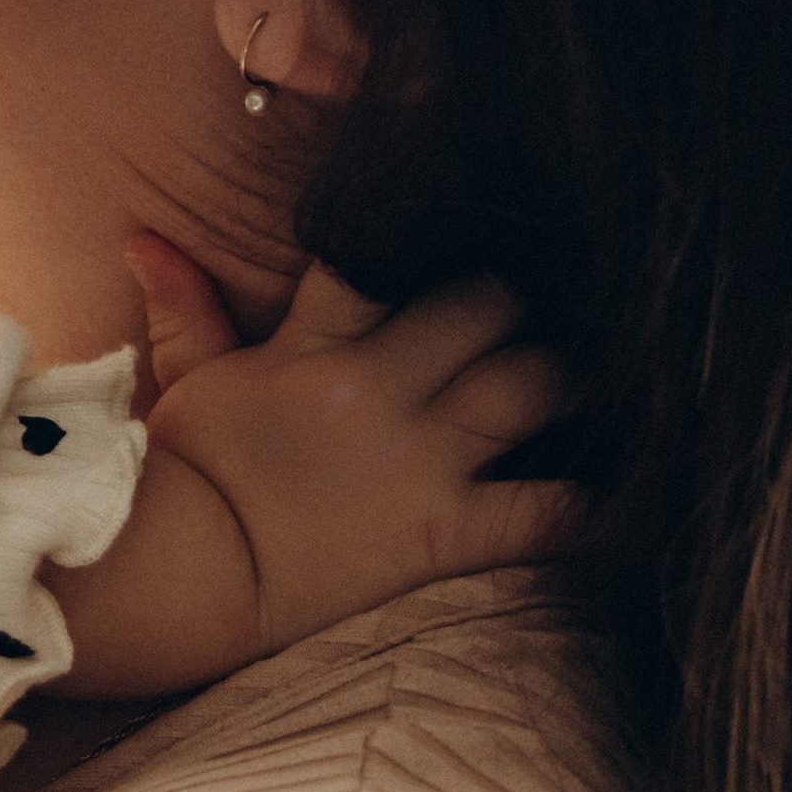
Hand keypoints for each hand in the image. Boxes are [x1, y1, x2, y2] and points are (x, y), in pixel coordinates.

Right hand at [122, 237, 576, 655]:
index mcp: (315, 347)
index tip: (477, 208)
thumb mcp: (185, 386)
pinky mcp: (448, 534)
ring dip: (577, 372)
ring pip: (535, 386)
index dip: (429, 225)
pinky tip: (648, 485)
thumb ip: (186, 309)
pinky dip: (604, 503)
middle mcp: (380, 391)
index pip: (380, 257)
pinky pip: (549, 513)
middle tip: (553, 295)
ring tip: (616, 362)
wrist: (182, 584)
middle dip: (522, 296)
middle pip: (487, 307)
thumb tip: (143, 237)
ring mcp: (421, 462)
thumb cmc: (183, 482)